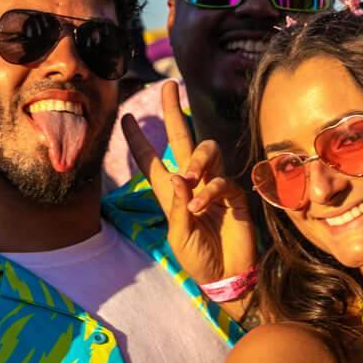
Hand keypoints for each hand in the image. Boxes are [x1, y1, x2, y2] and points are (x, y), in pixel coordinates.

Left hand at [121, 80, 255, 298]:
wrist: (226, 276)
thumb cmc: (197, 258)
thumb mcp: (177, 235)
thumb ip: (176, 207)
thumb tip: (180, 176)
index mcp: (170, 192)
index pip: (151, 159)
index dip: (139, 139)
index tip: (128, 116)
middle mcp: (192, 182)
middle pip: (182, 138)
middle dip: (173, 111)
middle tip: (168, 86)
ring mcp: (214, 186)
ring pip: (208, 150)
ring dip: (197, 160)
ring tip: (189, 178)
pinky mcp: (235, 195)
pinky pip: (223, 181)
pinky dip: (210, 192)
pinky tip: (201, 208)